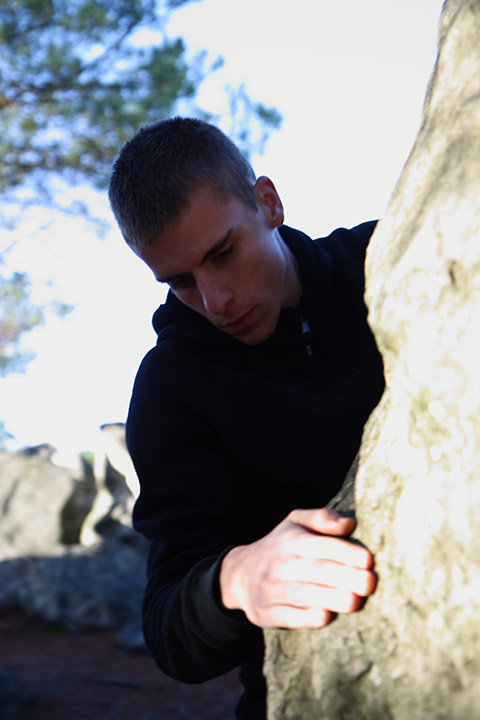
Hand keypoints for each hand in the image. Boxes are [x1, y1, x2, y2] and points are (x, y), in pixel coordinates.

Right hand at [219, 507, 375, 628]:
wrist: (238, 574)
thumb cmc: (279, 546)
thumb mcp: (295, 522)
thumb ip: (322, 518)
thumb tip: (350, 524)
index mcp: (291, 540)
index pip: (323, 545)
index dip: (348, 552)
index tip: (368, 560)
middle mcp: (281, 564)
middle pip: (320, 571)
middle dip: (349, 578)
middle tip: (370, 583)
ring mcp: (273, 590)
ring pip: (309, 596)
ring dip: (337, 599)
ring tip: (357, 601)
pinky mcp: (269, 614)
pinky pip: (296, 617)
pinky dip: (315, 617)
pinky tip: (330, 614)